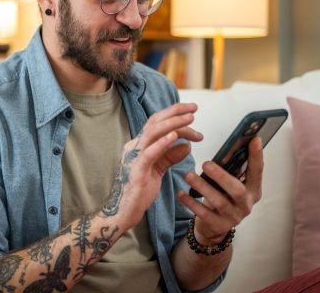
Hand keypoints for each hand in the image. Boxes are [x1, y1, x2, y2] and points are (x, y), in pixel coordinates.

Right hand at [101, 103, 203, 229]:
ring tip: (189, 119)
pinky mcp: (136, 171)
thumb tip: (186, 145)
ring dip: (172, 124)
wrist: (125, 211)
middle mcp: (134, 146)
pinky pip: (149, 153)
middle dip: (175, 112)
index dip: (174, 114)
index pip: (157, 123)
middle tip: (194, 108)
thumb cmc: (139, 191)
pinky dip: (162, 143)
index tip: (192, 111)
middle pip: (154, 122)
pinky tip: (175, 136)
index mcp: (139, 145)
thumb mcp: (158, 170)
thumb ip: (170, 157)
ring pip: (152, 133)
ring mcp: (134, 157)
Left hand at [178, 137, 263, 244]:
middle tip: (206, 164)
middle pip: (237, 190)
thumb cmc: (222, 197)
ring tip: (188, 175)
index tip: (254, 139)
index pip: (257, 171)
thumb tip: (228, 146)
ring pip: (219, 202)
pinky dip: (191, 202)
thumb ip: (231, 169)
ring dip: (203, 187)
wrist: (214, 226)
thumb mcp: (229, 183)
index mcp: (252, 189)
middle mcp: (246, 203)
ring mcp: (234, 216)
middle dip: (222, 176)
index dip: (257, 156)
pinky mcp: (219, 225)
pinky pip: (204, 213)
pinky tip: (181, 193)